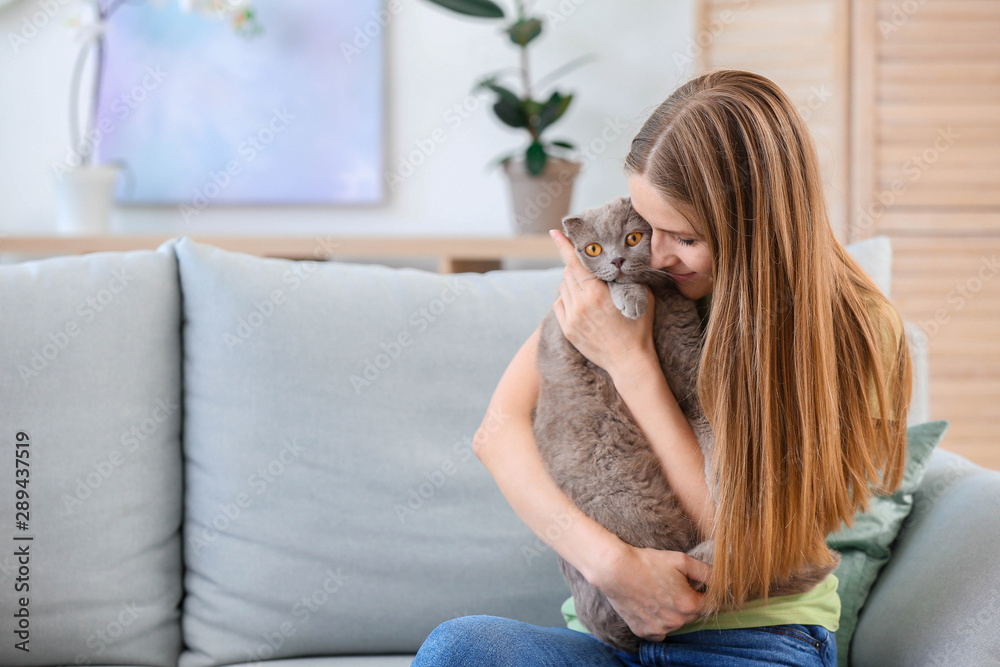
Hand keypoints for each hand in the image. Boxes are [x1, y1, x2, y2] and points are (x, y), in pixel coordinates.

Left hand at [549, 229, 655, 378]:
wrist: (629, 362)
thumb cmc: (639, 328)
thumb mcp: (640, 296)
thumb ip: (627, 278)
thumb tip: (620, 262)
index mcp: (596, 293)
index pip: (575, 263)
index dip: (564, 245)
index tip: (555, 232)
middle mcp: (580, 304)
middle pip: (568, 274)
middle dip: (576, 267)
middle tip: (587, 267)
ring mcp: (571, 318)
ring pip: (563, 289)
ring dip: (572, 284)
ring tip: (589, 290)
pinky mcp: (567, 330)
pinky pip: (559, 305)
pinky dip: (567, 300)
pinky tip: (580, 304)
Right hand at [595, 544, 711, 640]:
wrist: (615, 569)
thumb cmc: (648, 562)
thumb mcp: (681, 561)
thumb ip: (707, 572)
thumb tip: (728, 580)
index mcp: (689, 605)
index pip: (709, 605)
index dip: (704, 593)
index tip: (695, 585)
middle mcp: (676, 621)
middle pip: (692, 614)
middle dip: (687, 601)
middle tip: (672, 585)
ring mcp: (659, 628)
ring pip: (675, 623)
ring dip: (673, 612)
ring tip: (659, 593)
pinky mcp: (643, 631)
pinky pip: (659, 631)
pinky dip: (658, 622)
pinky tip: (650, 605)